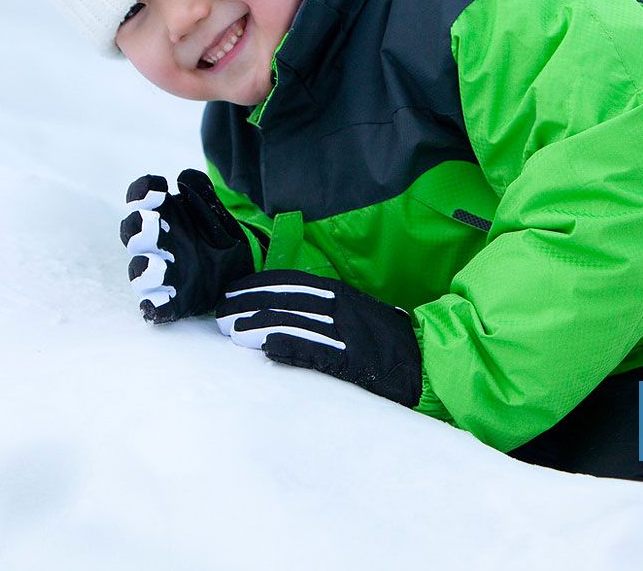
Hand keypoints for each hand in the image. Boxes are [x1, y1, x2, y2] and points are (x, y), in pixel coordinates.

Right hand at [120, 169, 256, 323]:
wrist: (242, 260)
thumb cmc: (217, 230)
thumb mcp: (215, 209)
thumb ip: (201, 192)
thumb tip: (183, 177)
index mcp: (162, 212)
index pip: (142, 197)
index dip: (143, 191)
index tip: (157, 188)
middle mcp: (156, 240)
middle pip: (134, 233)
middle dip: (139, 229)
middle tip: (151, 223)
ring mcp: (162, 269)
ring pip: (139, 270)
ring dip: (144, 268)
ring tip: (157, 266)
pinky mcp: (172, 296)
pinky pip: (156, 304)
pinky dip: (153, 305)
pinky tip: (154, 306)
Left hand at [216, 269, 422, 407]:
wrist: (423, 360)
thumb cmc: (384, 339)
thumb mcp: (353, 313)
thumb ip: (320, 309)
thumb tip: (281, 312)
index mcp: (340, 294)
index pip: (291, 283)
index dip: (258, 286)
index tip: (230, 292)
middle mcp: (341, 309)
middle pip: (286, 301)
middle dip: (249, 306)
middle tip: (219, 315)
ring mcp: (347, 333)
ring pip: (296, 324)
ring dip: (260, 327)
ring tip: (232, 332)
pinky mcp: (353, 360)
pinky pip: (318, 351)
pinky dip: (292, 346)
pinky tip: (268, 346)